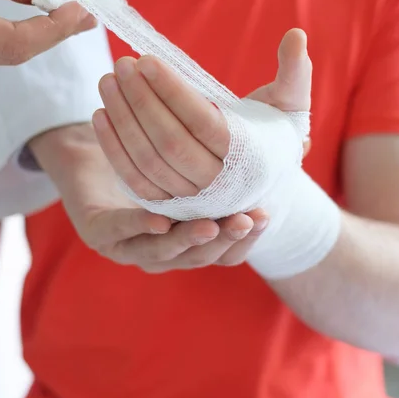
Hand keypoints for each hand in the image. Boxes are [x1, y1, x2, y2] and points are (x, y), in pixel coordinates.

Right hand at [0, 0, 95, 65]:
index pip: (13, 42)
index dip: (53, 27)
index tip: (79, 7)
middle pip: (14, 53)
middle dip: (56, 33)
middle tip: (89, 14)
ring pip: (5, 54)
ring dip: (43, 36)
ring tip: (75, 17)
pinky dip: (24, 34)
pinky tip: (45, 20)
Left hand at [30, 124, 265, 272]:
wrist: (102, 141)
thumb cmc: (159, 153)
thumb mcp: (203, 155)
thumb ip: (242, 154)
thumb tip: (300, 141)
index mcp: (189, 238)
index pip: (226, 251)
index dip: (248, 238)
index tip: (268, 215)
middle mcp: (163, 251)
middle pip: (198, 256)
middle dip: (224, 241)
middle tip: (246, 220)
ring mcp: (129, 247)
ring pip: (161, 253)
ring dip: (186, 240)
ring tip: (209, 224)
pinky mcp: (97, 232)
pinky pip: (118, 233)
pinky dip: (137, 225)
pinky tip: (158, 217)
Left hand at [91, 29, 311, 268]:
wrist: (262, 182)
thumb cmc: (273, 136)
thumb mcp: (291, 105)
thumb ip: (295, 72)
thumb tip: (297, 34)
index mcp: (246, 156)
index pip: (201, 121)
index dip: (171, 91)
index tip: (145, 59)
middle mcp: (216, 183)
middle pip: (169, 142)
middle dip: (141, 101)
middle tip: (121, 64)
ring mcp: (190, 198)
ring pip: (147, 161)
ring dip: (122, 120)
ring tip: (107, 81)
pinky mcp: (168, 203)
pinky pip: (135, 180)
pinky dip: (115, 149)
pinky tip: (100, 114)